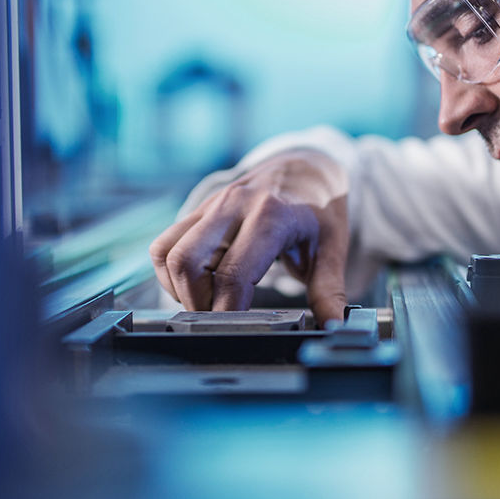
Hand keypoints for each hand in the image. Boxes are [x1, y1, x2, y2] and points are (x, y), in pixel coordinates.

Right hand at [149, 150, 349, 324]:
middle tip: (220, 317)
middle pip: (187, 262)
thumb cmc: (320, 212)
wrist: (308, 168)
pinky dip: (171, 271)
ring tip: (209, 300)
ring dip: (178, 287)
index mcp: (271, 216)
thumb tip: (334, 327)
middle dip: (196, 302)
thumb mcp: (333, 249)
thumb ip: (329, 290)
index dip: (227, 310)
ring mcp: (213, 204)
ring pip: (167, 252)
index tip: (236, 330)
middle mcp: (235, 205)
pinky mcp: (200, 208)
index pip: (233, 274)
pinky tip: (198, 283)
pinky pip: (165, 242)